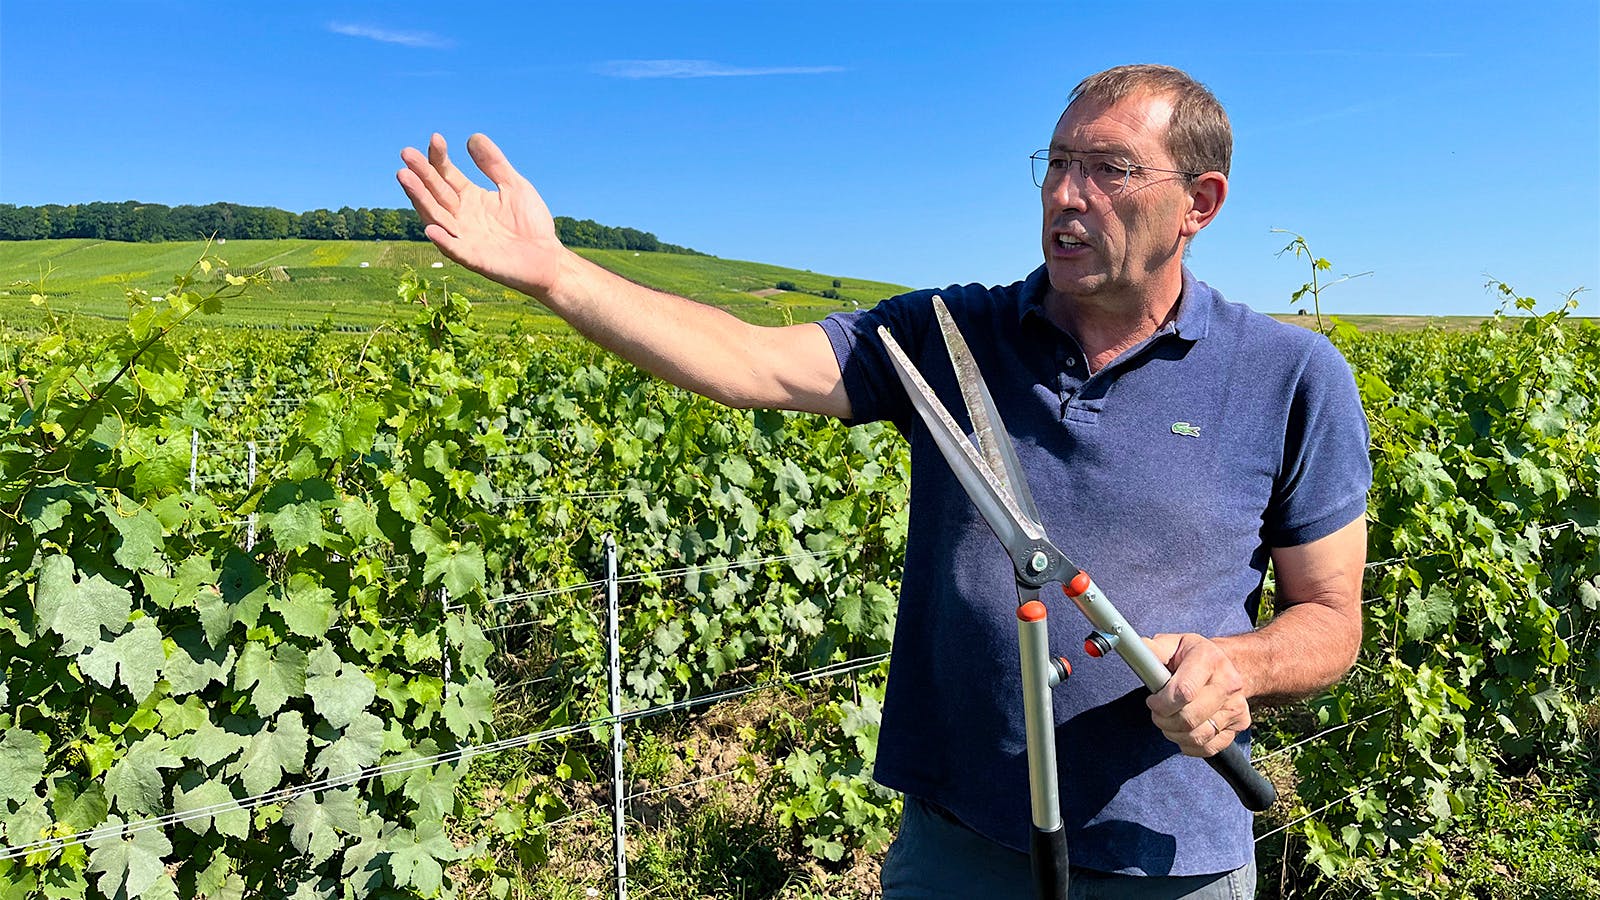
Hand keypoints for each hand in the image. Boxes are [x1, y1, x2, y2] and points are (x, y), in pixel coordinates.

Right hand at [396, 133, 563, 296]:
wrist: (548, 258)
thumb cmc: (531, 224)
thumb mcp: (514, 186)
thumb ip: (494, 164)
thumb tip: (472, 137)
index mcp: (470, 197)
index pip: (447, 175)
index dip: (439, 158)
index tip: (435, 138)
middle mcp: (461, 216)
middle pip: (435, 192)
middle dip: (421, 174)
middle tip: (406, 153)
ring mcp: (464, 237)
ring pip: (436, 216)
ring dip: (420, 198)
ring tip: (405, 176)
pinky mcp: (474, 258)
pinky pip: (454, 249)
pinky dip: (443, 240)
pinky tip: (431, 229)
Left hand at [1142, 633, 1251, 757]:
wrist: (1225, 664)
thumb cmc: (1192, 656)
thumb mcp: (1172, 644)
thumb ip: (1153, 650)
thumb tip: (1136, 652)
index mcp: (1210, 659)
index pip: (1184, 692)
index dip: (1162, 703)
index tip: (1151, 700)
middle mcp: (1229, 683)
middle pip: (1190, 718)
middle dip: (1164, 720)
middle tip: (1157, 712)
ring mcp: (1237, 705)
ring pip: (1198, 736)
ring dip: (1174, 734)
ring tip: (1168, 721)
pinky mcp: (1240, 724)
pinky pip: (1209, 747)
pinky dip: (1189, 745)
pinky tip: (1183, 730)